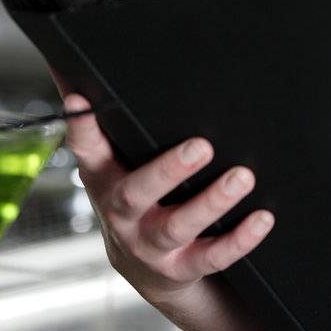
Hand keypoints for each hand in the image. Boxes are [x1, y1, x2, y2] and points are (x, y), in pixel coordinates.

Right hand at [60, 92, 274, 303]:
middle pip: (137, 193)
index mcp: (104, 178)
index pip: (88, 149)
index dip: (82, 127)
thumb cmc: (134, 195)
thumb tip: (67, 62)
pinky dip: (239, 239)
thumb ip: (98, 119)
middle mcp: (123, 214)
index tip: (82, 101)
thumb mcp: (112, 161)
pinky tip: (263, 218)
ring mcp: (151, 244)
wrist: (145, 267)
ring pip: (179, 226)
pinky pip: (213, 257)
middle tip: (202, 146)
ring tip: (242, 178)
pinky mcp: (182, 267)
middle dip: (169, 170)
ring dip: (212, 203)